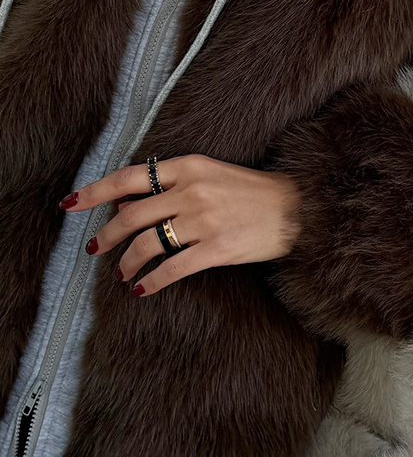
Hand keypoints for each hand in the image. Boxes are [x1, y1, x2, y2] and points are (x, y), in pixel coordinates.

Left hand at [58, 155, 301, 296]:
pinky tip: (141, 289)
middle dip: (106, 236)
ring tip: (122, 274)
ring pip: (147, 244)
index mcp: (188, 167)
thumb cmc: (252, 192)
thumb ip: (170, 185)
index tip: (71, 204)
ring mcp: (203, 221)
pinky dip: (151, 281)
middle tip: (94, 249)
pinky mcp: (216, 249)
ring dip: (127, 263)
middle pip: (131, 216)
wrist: (296, 208)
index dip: (95, 192)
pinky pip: (172, 269)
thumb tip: (127, 204)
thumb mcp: (209, 174)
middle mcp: (191, 191)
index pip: (129, 178)